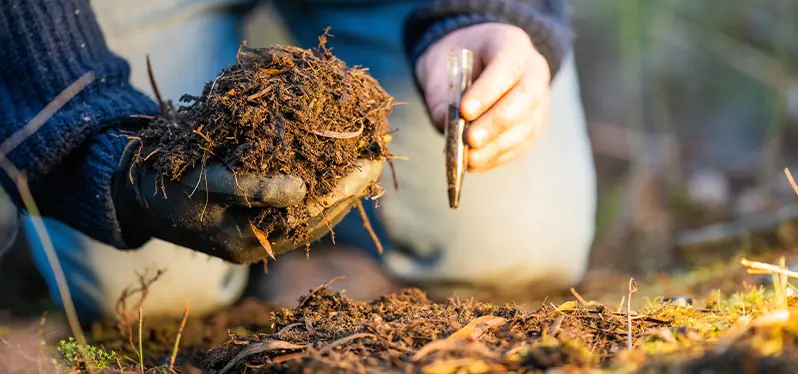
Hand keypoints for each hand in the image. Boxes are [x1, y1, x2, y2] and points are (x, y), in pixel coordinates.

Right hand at [111, 138, 382, 263]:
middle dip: (349, 189)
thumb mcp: (202, 182)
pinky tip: (334, 169)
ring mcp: (255, 234)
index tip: (369, 164)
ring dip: (338, 189)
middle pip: (316, 218)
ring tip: (364, 162)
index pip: (307, 217)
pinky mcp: (252, 221)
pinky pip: (295, 208)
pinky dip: (317, 188)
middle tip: (377, 157)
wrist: (135, 194)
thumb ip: (250, 188)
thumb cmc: (165, 185)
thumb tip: (302, 190)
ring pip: (310, 215)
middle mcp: (256, 243)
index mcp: (244, 241)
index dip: (341, 190)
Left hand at [416, 23, 550, 172]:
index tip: (464, 111)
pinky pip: (522, 144)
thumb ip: (440, 92)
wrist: (475, 60)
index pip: (507, 66)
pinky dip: (499, 156)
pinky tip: (477, 163)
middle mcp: (533, 71)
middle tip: (470, 140)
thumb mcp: (440, 65)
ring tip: (470, 159)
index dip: (488, 91)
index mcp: (511, 44)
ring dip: (497, 146)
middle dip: (496, 122)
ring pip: (527, 125)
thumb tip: (445, 123)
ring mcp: (539, 99)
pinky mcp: (534, 124)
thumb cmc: (456, 61)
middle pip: (525, 98)